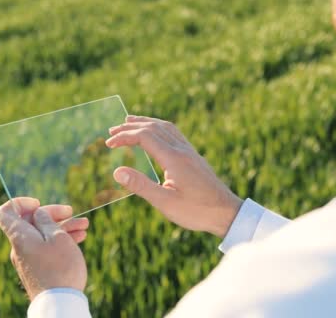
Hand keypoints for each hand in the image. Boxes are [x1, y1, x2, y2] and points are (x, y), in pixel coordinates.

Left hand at [0, 197, 88, 299]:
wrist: (59, 303)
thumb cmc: (60, 268)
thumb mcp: (57, 237)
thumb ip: (46, 220)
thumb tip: (38, 214)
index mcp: (20, 236)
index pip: (5, 212)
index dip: (20, 203)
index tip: (39, 204)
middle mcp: (20, 247)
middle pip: (31, 222)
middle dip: (53, 214)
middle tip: (73, 213)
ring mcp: (28, 259)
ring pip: (43, 235)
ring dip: (63, 227)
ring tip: (84, 226)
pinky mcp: (38, 269)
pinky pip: (46, 248)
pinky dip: (60, 240)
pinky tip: (79, 238)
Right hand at [106, 115, 242, 237]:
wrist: (227, 213)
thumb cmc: (197, 211)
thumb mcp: (165, 203)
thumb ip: (141, 186)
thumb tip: (117, 171)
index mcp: (174, 158)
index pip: (144, 136)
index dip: (124, 137)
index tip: (108, 144)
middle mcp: (182, 150)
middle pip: (153, 127)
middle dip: (130, 126)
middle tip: (111, 131)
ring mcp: (190, 152)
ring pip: (165, 127)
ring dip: (145, 123)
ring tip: (129, 122)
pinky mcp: (194, 157)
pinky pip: (174, 133)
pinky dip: (159, 128)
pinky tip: (155, 135)